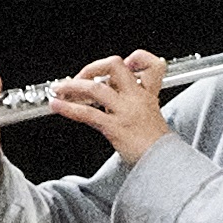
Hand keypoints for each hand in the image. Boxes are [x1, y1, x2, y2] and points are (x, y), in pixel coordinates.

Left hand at [49, 50, 170, 162]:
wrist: (165, 164)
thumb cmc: (156, 147)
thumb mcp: (152, 118)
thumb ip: (134, 105)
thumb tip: (110, 99)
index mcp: (147, 94)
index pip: (150, 63)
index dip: (136, 58)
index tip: (125, 63)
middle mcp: (136, 98)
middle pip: (115, 65)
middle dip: (91, 67)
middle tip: (79, 77)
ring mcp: (125, 111)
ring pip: (95, 87)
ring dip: (71, 86)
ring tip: (58, 89)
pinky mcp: (115, 127)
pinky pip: (88, 113)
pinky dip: (68, 108)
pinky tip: (57, 105)